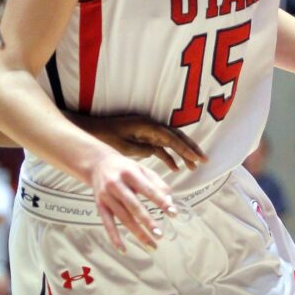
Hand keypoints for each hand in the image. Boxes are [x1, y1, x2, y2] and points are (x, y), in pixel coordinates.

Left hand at [74, 113, 206, 172]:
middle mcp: (151, 127)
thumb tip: (156, 152)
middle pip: (177, 137)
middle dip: (191, 149)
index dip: (186, 149)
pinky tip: (175, 168)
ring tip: (193, 167)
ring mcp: (149, 132)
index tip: (197, 158)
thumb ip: (141, 149)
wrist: (90, 129)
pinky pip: (161, 148)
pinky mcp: (145, 138)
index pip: (172, 138)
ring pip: (171, 143)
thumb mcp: (122, 145)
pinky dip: (168, 157)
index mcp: (148, 126)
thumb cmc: (104, 136)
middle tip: (204, 160)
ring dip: (182, 154)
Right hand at [86, 151, 174, 252]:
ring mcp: (106, 196)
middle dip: (148, 221)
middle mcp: (115, 185)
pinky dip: (114, 237)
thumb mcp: (142, 169)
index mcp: (129, 173)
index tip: (173, 213)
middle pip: (133, 206)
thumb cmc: (125, 168)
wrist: (97, 163)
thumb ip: (157, 183)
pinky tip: (123, 249)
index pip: (148, 190)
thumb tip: (170, 199)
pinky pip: (107, 224)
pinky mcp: (99, 205)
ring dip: (137, 233)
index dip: (161, 201)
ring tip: (151, 245)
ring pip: (122, 218)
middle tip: (160, 235)